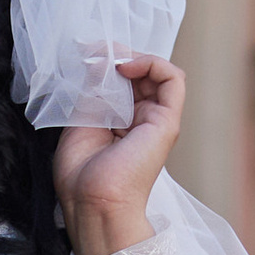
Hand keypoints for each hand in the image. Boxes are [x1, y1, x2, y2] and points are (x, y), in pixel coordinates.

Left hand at [54, 55, 184, 254]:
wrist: (92, 203)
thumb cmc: (82, 175)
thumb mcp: (80, 120)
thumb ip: (92, 90)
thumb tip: (97, 58)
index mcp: (122, 124)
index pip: (124, 82)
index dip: (108, 63)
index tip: (86, 53)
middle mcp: (142, 121)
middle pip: (141, 74)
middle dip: (117, 56)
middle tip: (94, 51)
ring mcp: (157, 120)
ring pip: (158, 72)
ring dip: (133, 57)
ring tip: (110, 60)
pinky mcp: (167, 121)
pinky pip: (173, 78)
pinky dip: (152, 62)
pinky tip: (126, 67)